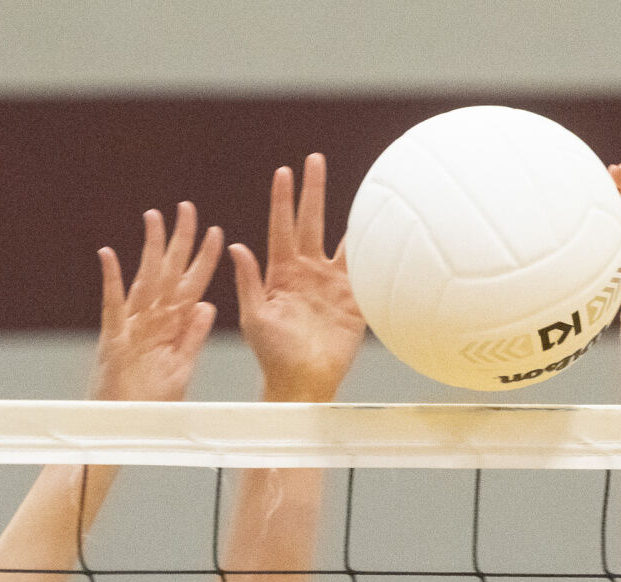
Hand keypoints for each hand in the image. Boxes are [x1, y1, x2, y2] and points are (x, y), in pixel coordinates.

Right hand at [91, 202, 222, 402]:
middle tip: (187, 209)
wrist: (126, 430)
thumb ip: (193, 337)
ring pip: (143, 281)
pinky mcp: (113, 341)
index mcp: (171, 328)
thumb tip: (208, 306)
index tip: (217, 234)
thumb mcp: (181, 367)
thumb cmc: (151, 403)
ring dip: (150, 250)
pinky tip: (109, 255)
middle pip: (169, 274)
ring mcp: (131, 328)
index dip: (204, 260)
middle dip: (179, 242)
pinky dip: (111, 282)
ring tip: (155, 219)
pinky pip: (112, 307)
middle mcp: (152, 322)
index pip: (192, 286)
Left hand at [230, 153, 365, 402]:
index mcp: (280, 273)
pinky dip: (374, 251)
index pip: (281, 227)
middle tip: (314, 160)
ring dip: (348, 215)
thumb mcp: (254, 317)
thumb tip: (237, 247)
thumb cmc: (271, 355)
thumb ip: (248, 282)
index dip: (283, 199)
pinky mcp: (353, 300)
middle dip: (312, 191)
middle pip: (311, 222)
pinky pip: (366, 270)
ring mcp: (331, 285)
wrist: (302, 382)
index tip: (284, 171)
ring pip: (342, 240)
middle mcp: (306, 272)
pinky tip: (383, 229)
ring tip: (356, 188)